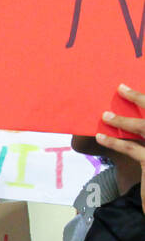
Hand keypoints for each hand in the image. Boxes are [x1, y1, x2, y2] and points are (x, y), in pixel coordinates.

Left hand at [96, 83, 144, 215]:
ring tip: (105, 116)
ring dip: (126, 121)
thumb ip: (130, 138)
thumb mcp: (139, 154)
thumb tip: (100, 127)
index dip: (143, 98)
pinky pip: (135, 149)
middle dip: (140, 98)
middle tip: (122, 87)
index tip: (127, 86)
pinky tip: (100, 138)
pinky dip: (117, 143)